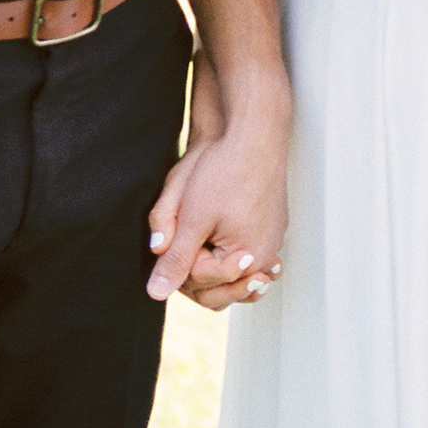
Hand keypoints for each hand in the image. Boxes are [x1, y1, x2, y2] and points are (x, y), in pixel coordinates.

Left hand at [145, 74, 288, 310]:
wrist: (251, 134)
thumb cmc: (225, 170)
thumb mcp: (190, 218)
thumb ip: (174, 260)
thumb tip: (155, 292)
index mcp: (249, 259)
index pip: (201, 283)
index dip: (179, 265)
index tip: (171, 241)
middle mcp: (266, 257)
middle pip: (221, 289)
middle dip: (195, 274)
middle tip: (178, 248)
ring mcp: (271, 242)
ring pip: (235, 276)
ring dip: (213, 270)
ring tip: (195, 254)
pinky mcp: (269, 227)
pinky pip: (248, 255)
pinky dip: (230, 255)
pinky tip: (218, 245)